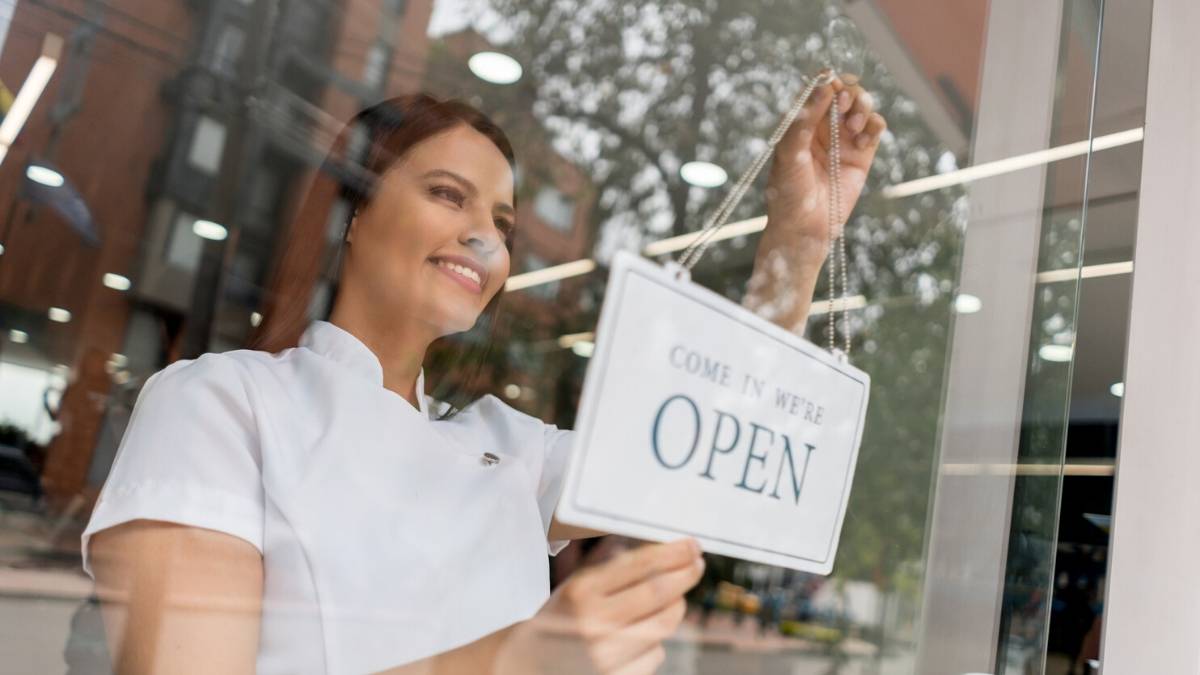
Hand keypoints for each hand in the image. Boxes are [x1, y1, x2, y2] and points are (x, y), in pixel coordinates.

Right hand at [495, 539, 703, 674]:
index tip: (691, 546)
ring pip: (664, 625)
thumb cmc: (559, 620)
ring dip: (675, 607)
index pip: (639, 565)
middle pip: (659, 593)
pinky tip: (642, 634)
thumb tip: (657, 547)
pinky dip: (657, 642)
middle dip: (686, 574)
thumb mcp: (574, 585)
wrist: (530, 665)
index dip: (672, 553)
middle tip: (696, 564)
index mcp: (582, 592)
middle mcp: (594, 623)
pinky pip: (657, 655)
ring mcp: (606, 655)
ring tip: (672, 599)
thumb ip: (611, 566)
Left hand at [765, 74, 885, 252]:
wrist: (805, 228)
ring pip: (862, 105)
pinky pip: (875, 127)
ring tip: (853, 128)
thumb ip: (805, 118)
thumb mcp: (789, 153)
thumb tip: (825, 85)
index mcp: (801, 122)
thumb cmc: (788, 192)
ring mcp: (844, 139)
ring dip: (863, 107)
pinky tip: (863, 141)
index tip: (832, 86)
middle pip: (845, 91)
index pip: (818, 89)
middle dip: (849, 92)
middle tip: (844, 105)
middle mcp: (823, 127)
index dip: (828, 81)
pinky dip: (874, 125)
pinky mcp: (862, 154)